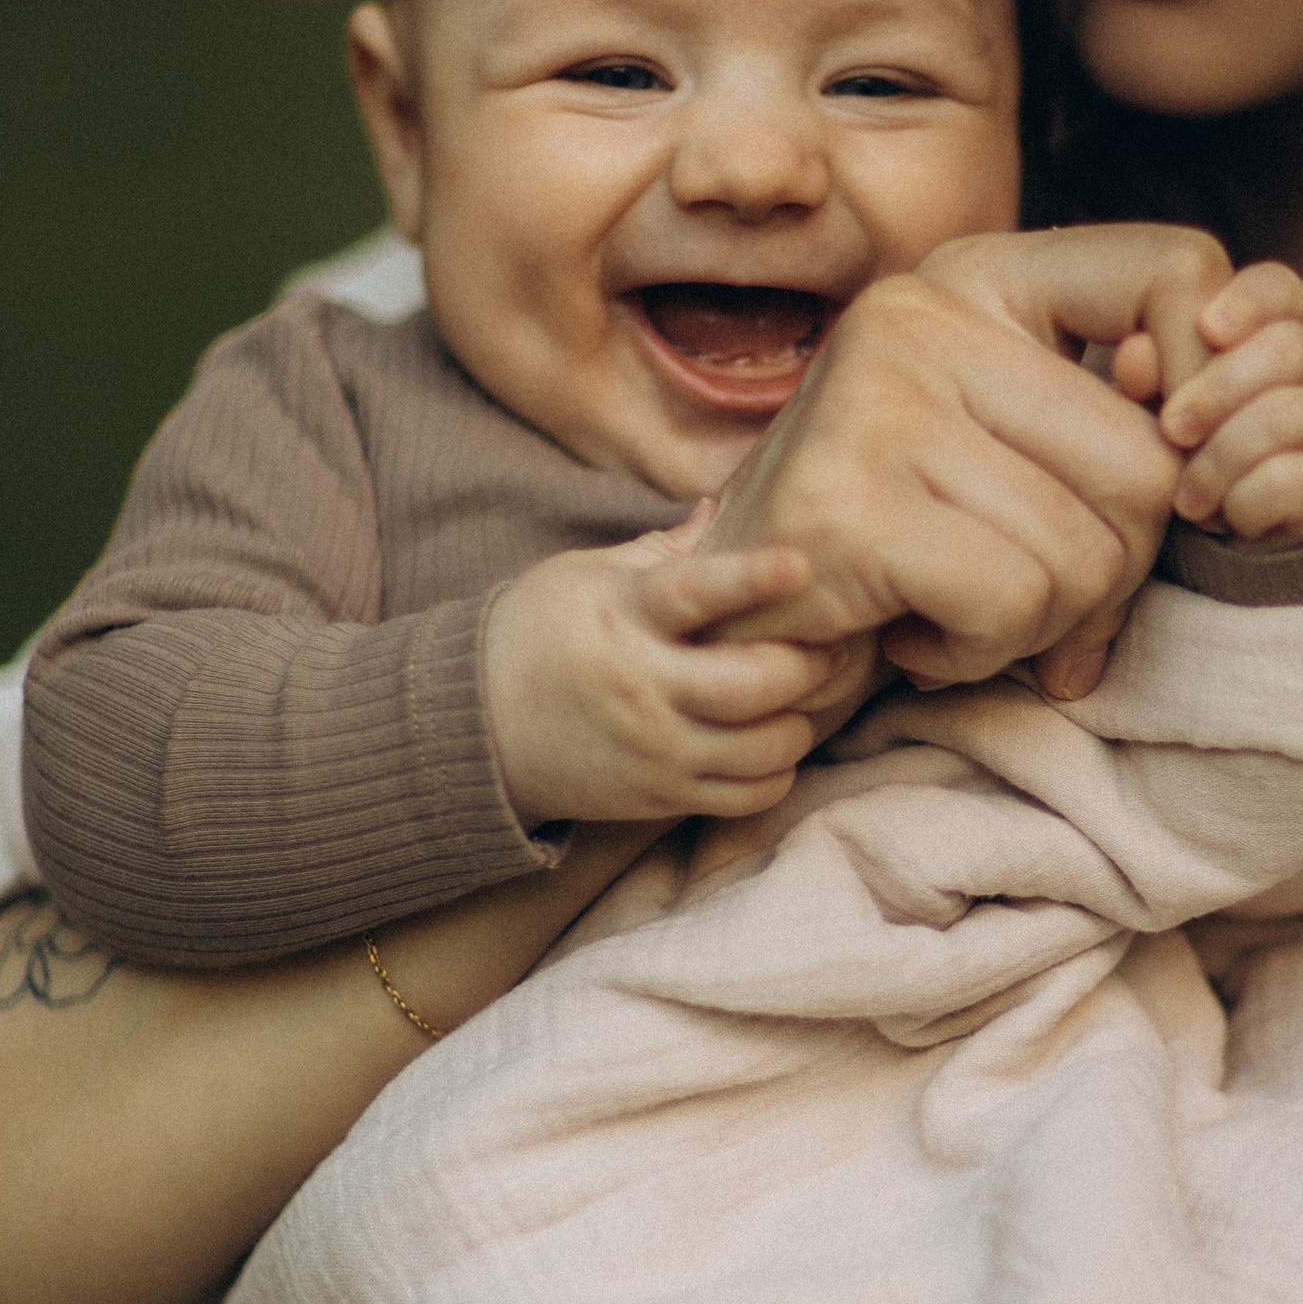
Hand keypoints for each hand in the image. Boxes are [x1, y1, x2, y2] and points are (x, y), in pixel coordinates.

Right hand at [482, 518, 868, 830]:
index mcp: (623, 617)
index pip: (695, 595)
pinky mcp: (663, 797)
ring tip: (801, 693)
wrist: (470, 731)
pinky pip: (748, 795)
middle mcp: (644, 688)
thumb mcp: (582, 575)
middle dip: (810, 662)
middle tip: (832, 640)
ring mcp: (657, 750)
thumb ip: (660, 550)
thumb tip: (721, 507)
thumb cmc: (533, 636)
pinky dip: (777, 770)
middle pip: (754, 684)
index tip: (801, 563)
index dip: (753, 579)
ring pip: (764, 748)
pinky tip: (772, 740)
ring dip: (801, 720)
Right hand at [701, 258, 1186, 704]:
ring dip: (1036, 628)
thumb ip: (1111, 439)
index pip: (1175, 267)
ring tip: (948, 609)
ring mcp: (875, 401)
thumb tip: (1208, 478)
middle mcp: (920, 312)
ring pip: (1085, 556)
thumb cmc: (896, 546)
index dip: (1220, 388)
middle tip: (1025, 599)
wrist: (725, 625)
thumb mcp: (1012, 458)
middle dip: (1113, 575)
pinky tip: (912, 634)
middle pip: (1148, 466)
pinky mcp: (847, 502)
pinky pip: (1012, 602)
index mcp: (972, 277)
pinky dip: (980, 652)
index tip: (1182, 484)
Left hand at [1119, 261, 1302, 547]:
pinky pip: (1291, 480)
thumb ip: (1151, 374)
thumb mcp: (1169, 402)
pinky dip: (1244, 503)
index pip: (1278, 289)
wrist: (1257, 520)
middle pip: (1288, 347)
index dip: (1247, 302)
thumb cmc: (1203, 443)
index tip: (1206, 328)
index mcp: (1277, 326)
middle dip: (1219, 389)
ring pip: (1287, 417)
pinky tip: (1225, 515)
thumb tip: (1134, 357)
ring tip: (1186, 496)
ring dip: (1221, 460)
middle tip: (1172, 429)